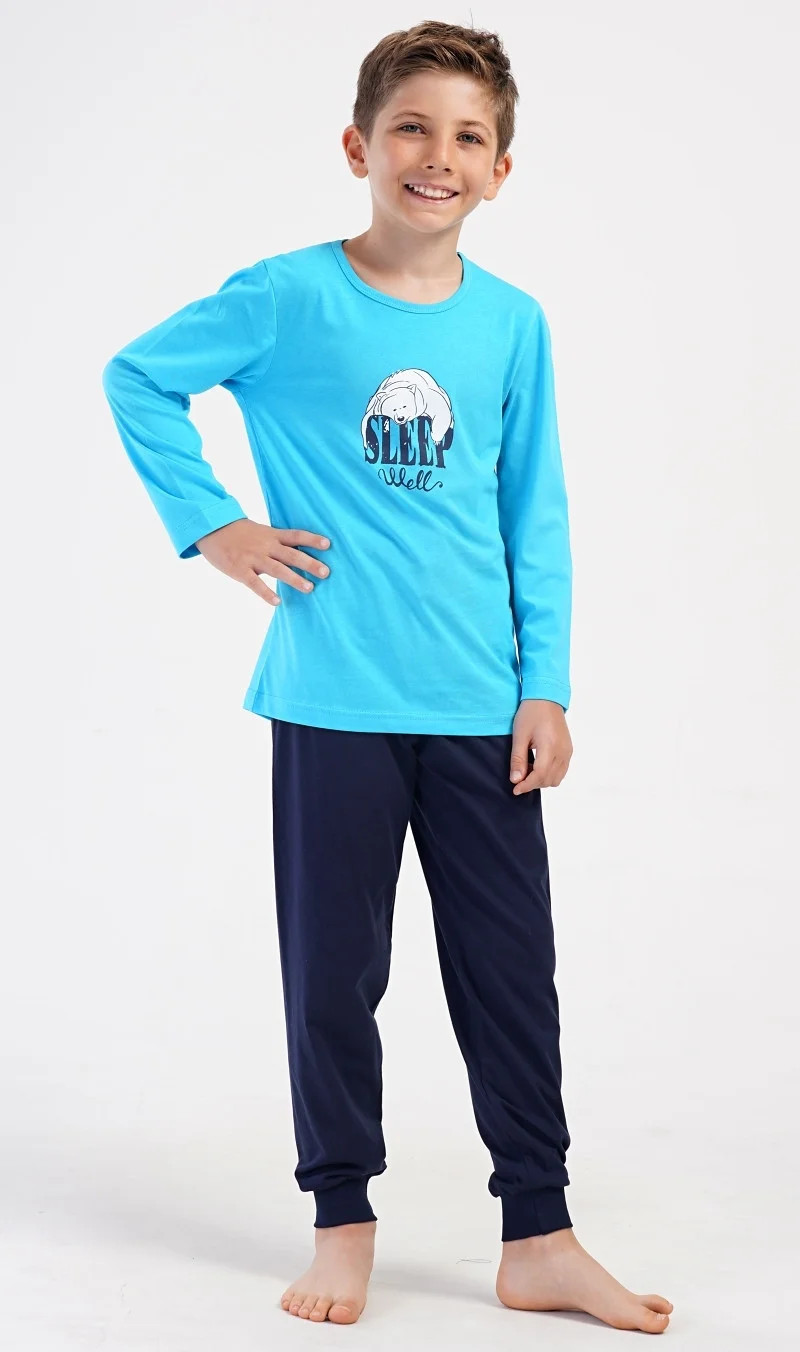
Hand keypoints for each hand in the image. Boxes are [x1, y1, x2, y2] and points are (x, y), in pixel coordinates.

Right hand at [195, 518, 330, 605]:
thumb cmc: (239, 533)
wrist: (211, 529)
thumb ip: (277, 541)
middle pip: (291, 554)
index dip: (312, 539)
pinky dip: (266, 593)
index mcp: (271, 535)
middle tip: (326, 572)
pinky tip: (277, 602)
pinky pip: (255, 583)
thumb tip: (300, 550)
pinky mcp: (239, 570)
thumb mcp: (261, 532)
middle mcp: (265, 546)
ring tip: (310, 589)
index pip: (296, 535)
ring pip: (277, 569)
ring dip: (294, 579)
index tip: (328, 544)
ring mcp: (253, 558)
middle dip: (309, 563)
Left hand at [509, 699, 572, 793]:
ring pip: (557, 778)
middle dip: (533, 783)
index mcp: (550, 747)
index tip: (515, 789)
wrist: (546, 698)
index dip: (527, 785)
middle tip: (519, 776)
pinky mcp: (569, 750)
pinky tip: (537, 764)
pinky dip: (549, 774)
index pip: (540, 775)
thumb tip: (516, 780)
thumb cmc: (531, 713)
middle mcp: (563, 751)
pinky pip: (561, 770)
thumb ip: (518, 759)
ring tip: (528, 768)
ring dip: (542, 779)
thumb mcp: (520, 735)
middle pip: (549, 779)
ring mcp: (567, 751)